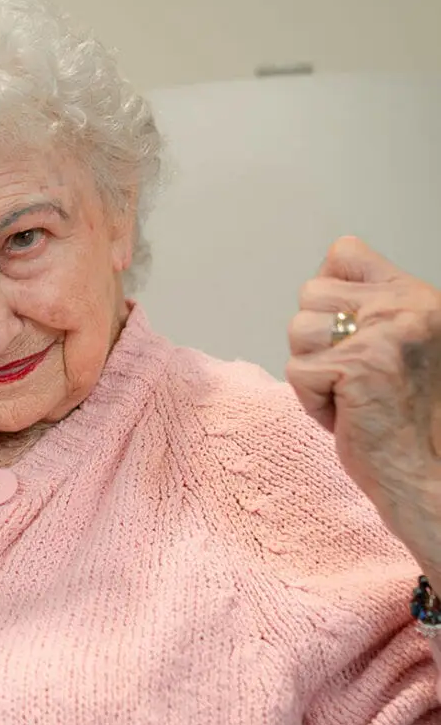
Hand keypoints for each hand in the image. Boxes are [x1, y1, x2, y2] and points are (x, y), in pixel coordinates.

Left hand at [287, 236, 440, 576]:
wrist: (429, 472)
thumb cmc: (409, 416)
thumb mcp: (401, 343)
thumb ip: (370, 308)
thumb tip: (321, 280)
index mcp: (416, 296)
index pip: (345, 252)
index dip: (328, 289)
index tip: (347, 331)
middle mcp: (405, 307)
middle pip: (309, 293)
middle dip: (315, 339)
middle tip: (353, 375)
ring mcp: (383, 335)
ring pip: (297, 330)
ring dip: (312, 371)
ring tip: (351, 394)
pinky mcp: (357, 366)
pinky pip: (296, 370)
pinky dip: (312, 401)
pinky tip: (348, 415)